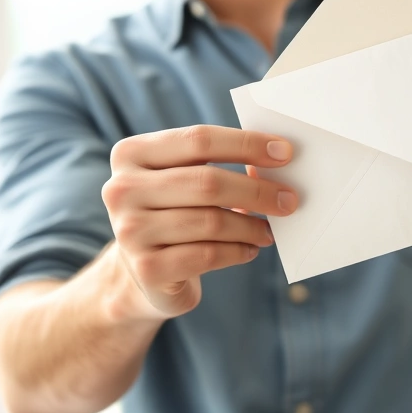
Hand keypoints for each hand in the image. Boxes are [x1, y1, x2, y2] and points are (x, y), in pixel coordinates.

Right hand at [102, 125, 296, 319]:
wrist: (143, 273)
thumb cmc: (175, 212)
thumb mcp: (185, 180)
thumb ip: (217, 164)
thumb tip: (276, 159)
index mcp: (131, 154)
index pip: (199, 139)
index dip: (246, 144)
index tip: (286, 153)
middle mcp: (122, 189)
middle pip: (207, 182)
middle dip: (257, 191)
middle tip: (289, 200)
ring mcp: (130, 231)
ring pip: (211, 221)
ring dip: (251, 226)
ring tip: (269, 230)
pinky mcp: (147, 269)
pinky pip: (208, 255)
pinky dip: (238, 251)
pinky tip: (250, 249)